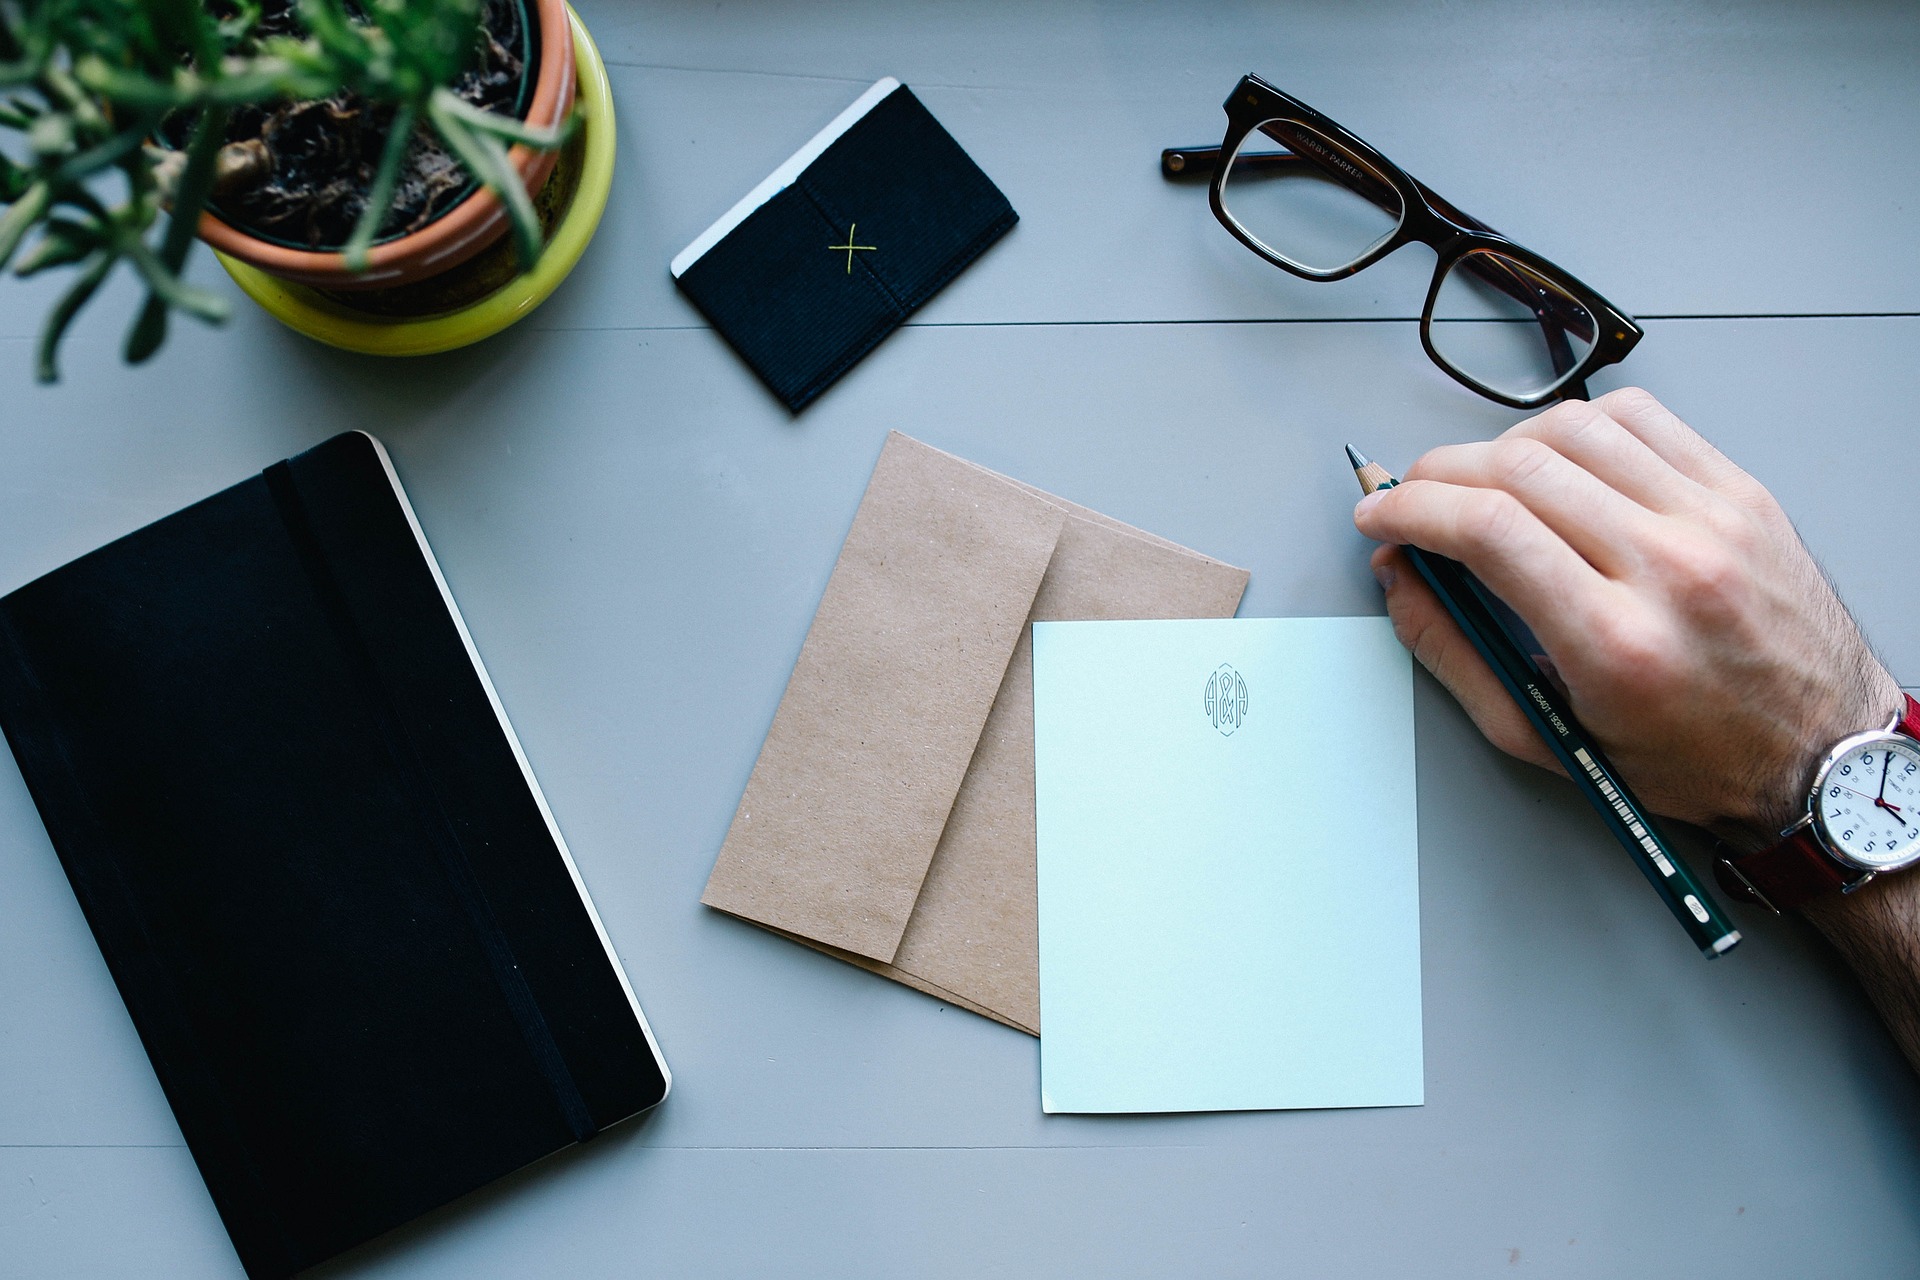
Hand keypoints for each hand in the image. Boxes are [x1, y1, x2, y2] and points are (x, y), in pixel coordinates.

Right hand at [1353, 388, 1900, 849]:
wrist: (1818, 754)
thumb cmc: (1693, 758)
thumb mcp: (1549, 736)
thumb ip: (1456, 657)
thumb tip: (1400, 582)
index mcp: (1615, 642)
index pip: (1487, 529)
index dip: (1410, 509)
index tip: (1380, 515)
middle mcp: (1670, 568)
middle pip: (1519, 468)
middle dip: (1439, 473)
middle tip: (1414, 498)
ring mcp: (1713, 521)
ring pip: (1576, 428)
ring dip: (1502, 444)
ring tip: (1483, 481)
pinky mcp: (1742, 494)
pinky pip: (1644, 417)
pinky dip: (1581, 424)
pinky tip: (1559, 457)